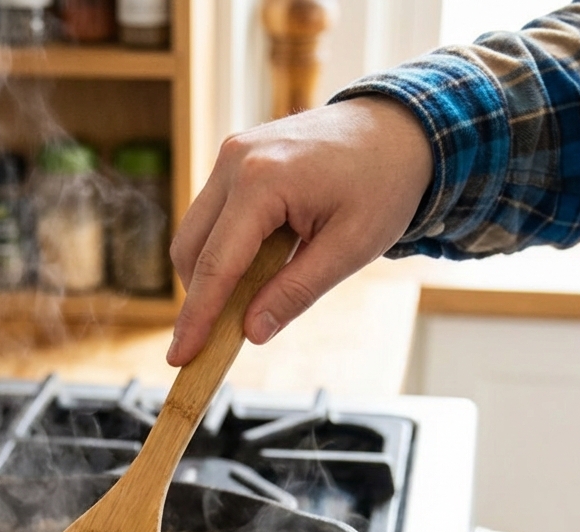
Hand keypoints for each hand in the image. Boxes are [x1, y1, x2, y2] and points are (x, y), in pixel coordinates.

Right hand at [167, 96, 433, 364]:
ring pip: (194, 234)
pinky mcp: (235, 160)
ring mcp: (231, 156)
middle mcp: (235, 162)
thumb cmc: (383, 182)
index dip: (197, 318)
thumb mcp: (350, 248)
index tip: (181, 356)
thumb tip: (252, 331)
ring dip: (210, 275)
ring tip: (247, 300)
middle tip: (214, 341)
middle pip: (191, 250)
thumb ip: (297, 291)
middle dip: (198, 299)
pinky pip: (212, 217)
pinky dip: (222, 250)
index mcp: (262, 180)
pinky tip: (254, 268)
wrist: (399, 127)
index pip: (216, 265)